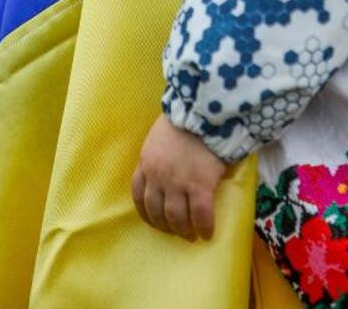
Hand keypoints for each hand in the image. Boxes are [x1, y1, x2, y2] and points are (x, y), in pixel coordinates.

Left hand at [132, 113, 226, 238]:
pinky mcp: (200, 186)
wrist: (202, 112)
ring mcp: (178, 184)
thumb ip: (159, 154)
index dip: (146, 212)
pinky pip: (201, 215)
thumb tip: (168, 167)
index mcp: (146, 163)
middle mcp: (158, 178)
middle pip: (156, 211)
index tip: (154, 221)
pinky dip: (205, 227)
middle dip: (165, 225)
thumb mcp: (159, 136)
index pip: (138, 195)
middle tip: (175, 231)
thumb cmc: (183, 118)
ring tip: (191, 235)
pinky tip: (208, 233)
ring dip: (183, 230)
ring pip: (176, 217)